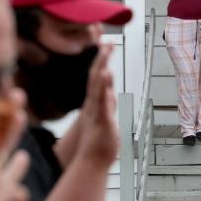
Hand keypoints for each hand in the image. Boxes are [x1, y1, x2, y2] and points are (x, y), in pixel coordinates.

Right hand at [75, 43, 118, 166]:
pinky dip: (104, 87)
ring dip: (102, 67)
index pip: (98, 75)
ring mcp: (97, 111)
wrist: (92, 161)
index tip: (105, 41)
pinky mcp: (102, 120)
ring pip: (98, 85)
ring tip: (106, 52)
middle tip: (107, 40)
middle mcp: (94, 103)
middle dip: (102, 57)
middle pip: (96, 75)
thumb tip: (108, 91)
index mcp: (96, 101)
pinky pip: (102, 101)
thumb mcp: (104, 116)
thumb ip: (106, 102)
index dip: (101, 58)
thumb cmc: (99, 141)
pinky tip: (107, 75)